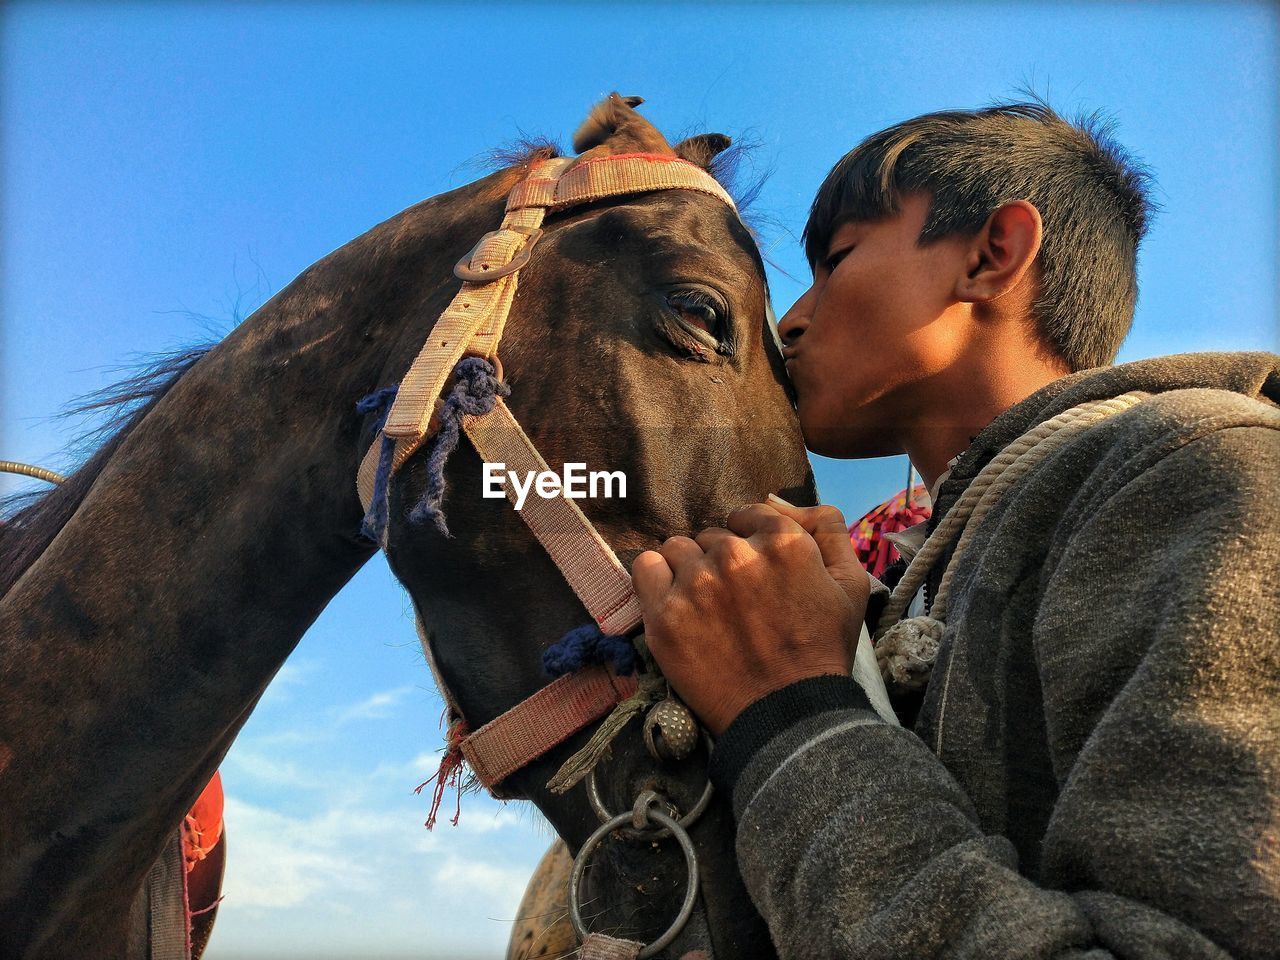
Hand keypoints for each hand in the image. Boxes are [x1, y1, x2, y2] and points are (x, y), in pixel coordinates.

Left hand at [632, 497, 869, 734]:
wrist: (786, 716)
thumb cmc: (821, 652)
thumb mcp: (851, 585)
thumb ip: (828, 528)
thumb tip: (783, 501)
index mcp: (782, 541)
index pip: (749, 514)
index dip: (750, 539)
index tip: (753, 569)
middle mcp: (735, 554)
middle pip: (713, 535)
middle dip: (722, 559)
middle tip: (734, 598)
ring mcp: (696, 583)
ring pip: (678, 548)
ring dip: (688, 568)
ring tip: (703, 602)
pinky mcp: (664, 613)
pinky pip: (645, 567)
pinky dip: (655, 577)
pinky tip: (672, 599)